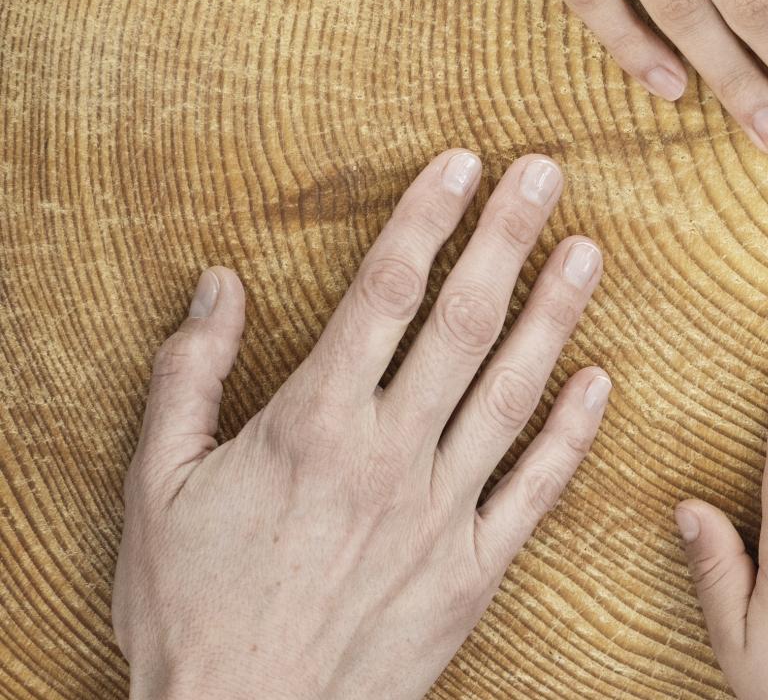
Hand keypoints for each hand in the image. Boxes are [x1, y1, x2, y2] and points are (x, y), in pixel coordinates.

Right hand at [112, 151, 612, 698]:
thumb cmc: (188, 610)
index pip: (385, 294)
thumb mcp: (158, 485)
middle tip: (546, 171)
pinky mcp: (474, 571)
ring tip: (590, 248)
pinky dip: (574, 434)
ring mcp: (441, 513)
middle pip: (462, 324)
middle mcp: (390, 455)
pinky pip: (537, 489)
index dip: (426, 219)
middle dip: (506, 238)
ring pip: (514, 393)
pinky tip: (602, 380)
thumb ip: (190, 375)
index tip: (462, 163)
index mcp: (314, 423)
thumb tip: (220, 283)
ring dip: (556, 315)